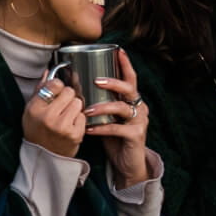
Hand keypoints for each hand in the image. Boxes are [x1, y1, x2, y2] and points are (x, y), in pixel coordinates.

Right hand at [23, 74, 85, 158]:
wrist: (44, 156)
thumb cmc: (37, 130)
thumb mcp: (31, 110)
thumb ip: (40, 90)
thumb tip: (48, 72)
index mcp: (35, 108)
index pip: (55, 84)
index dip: (58, 86)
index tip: (57, 91)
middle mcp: (48, 117)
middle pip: (69, 92)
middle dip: (68, 96)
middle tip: (62, 106)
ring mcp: (63, 126)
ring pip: (78, 102)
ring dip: (74, 107)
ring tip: (66, 115)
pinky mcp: (75, 134)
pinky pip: (83, 115)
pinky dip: (79, 118)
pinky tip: (71, 124)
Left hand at [83, 47, 150, 187]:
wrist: (127, 164)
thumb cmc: (114, 138)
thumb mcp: (107, 117)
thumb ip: (99, 103)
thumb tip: (76, 89)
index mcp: (133, 100)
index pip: (131, 78)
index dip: (126, 64)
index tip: (119, 50)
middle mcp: (139, 107)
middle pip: (129, 89)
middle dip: (113, 82)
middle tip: (96, 80)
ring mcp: (139, 121)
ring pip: (122, 108)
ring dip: (103, 107)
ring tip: (87, 110)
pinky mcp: (136, 135)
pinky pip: (117, 128)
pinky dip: (101, 128)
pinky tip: (89, 129)